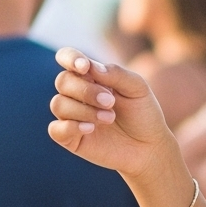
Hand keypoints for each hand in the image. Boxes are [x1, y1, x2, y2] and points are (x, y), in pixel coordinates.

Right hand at [48, 50, 177, 182]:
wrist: (150, 148)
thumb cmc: (143, 114)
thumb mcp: (137, 89)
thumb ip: (115, 73)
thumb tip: (90, 66)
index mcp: (90, 76)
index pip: (67, 58)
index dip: (70, 58)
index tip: (84, 67)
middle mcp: (76, 94)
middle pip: (63, 82)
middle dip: (86, 91)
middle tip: (110, 102)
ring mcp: (72, 117)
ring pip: (58, 104)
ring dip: (84, 110)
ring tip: (109, 118)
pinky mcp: (71, 139)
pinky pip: (56, 130)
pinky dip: (70, 127)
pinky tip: (90, 129)